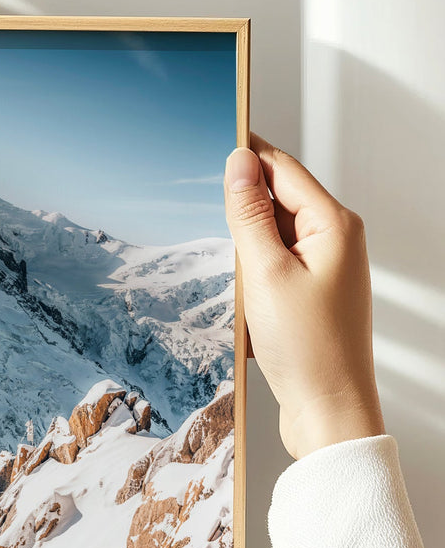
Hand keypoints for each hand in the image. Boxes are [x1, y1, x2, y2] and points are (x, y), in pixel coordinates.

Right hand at [224, 133, 384, 460]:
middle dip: (240, 209)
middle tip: (211, 222)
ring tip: (238, 282)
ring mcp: (325, 267)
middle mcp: (336, 240)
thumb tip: (239, 163)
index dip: (246, 153)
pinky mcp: (312, 292)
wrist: (329, 411)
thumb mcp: (265, 273)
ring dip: (244, 250)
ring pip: (271, 235)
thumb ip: (250, 214)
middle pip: (276, 200)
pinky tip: (244, 301)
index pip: (282, 168)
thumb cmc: (308, 348)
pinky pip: (273, 265)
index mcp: (334, 225)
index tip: (212, 136)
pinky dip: (251, 275)